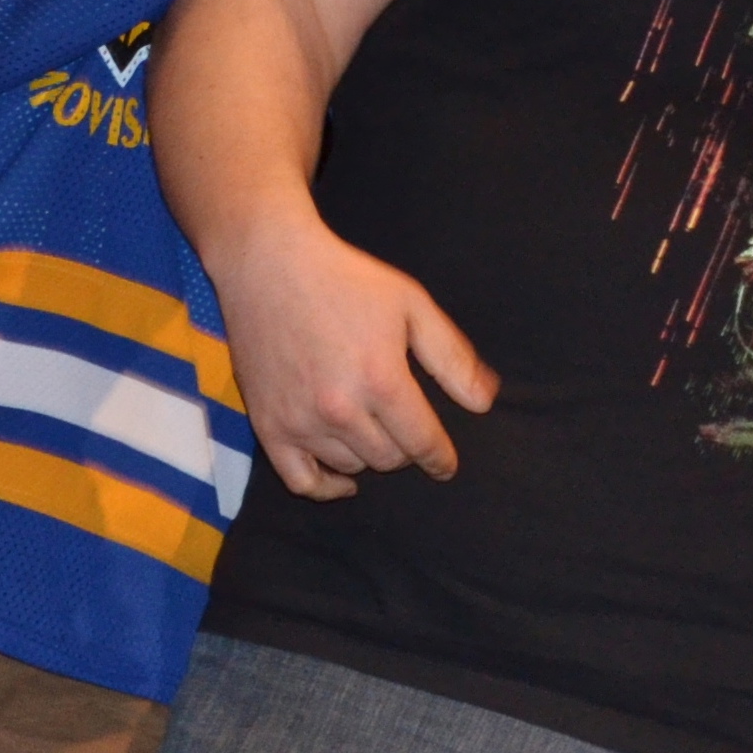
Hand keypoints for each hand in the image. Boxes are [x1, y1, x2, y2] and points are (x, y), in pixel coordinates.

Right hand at [205, 208, 496, 500]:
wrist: (269, 265)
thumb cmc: (347, 281)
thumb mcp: (411, 305)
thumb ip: (451, 357)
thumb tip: (485, 402)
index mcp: (381, 379)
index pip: (422, 442)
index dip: (440, 458)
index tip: (445, 465)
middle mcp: (340, 409)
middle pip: (389, 458)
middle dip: (406, 449)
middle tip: (405, 429)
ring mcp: (300, 421)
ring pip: (351, 467)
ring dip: (369, 456)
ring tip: (374, 431)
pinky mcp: (268, 425)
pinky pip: (301, 481)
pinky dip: (326, 487)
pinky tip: (343, 477)